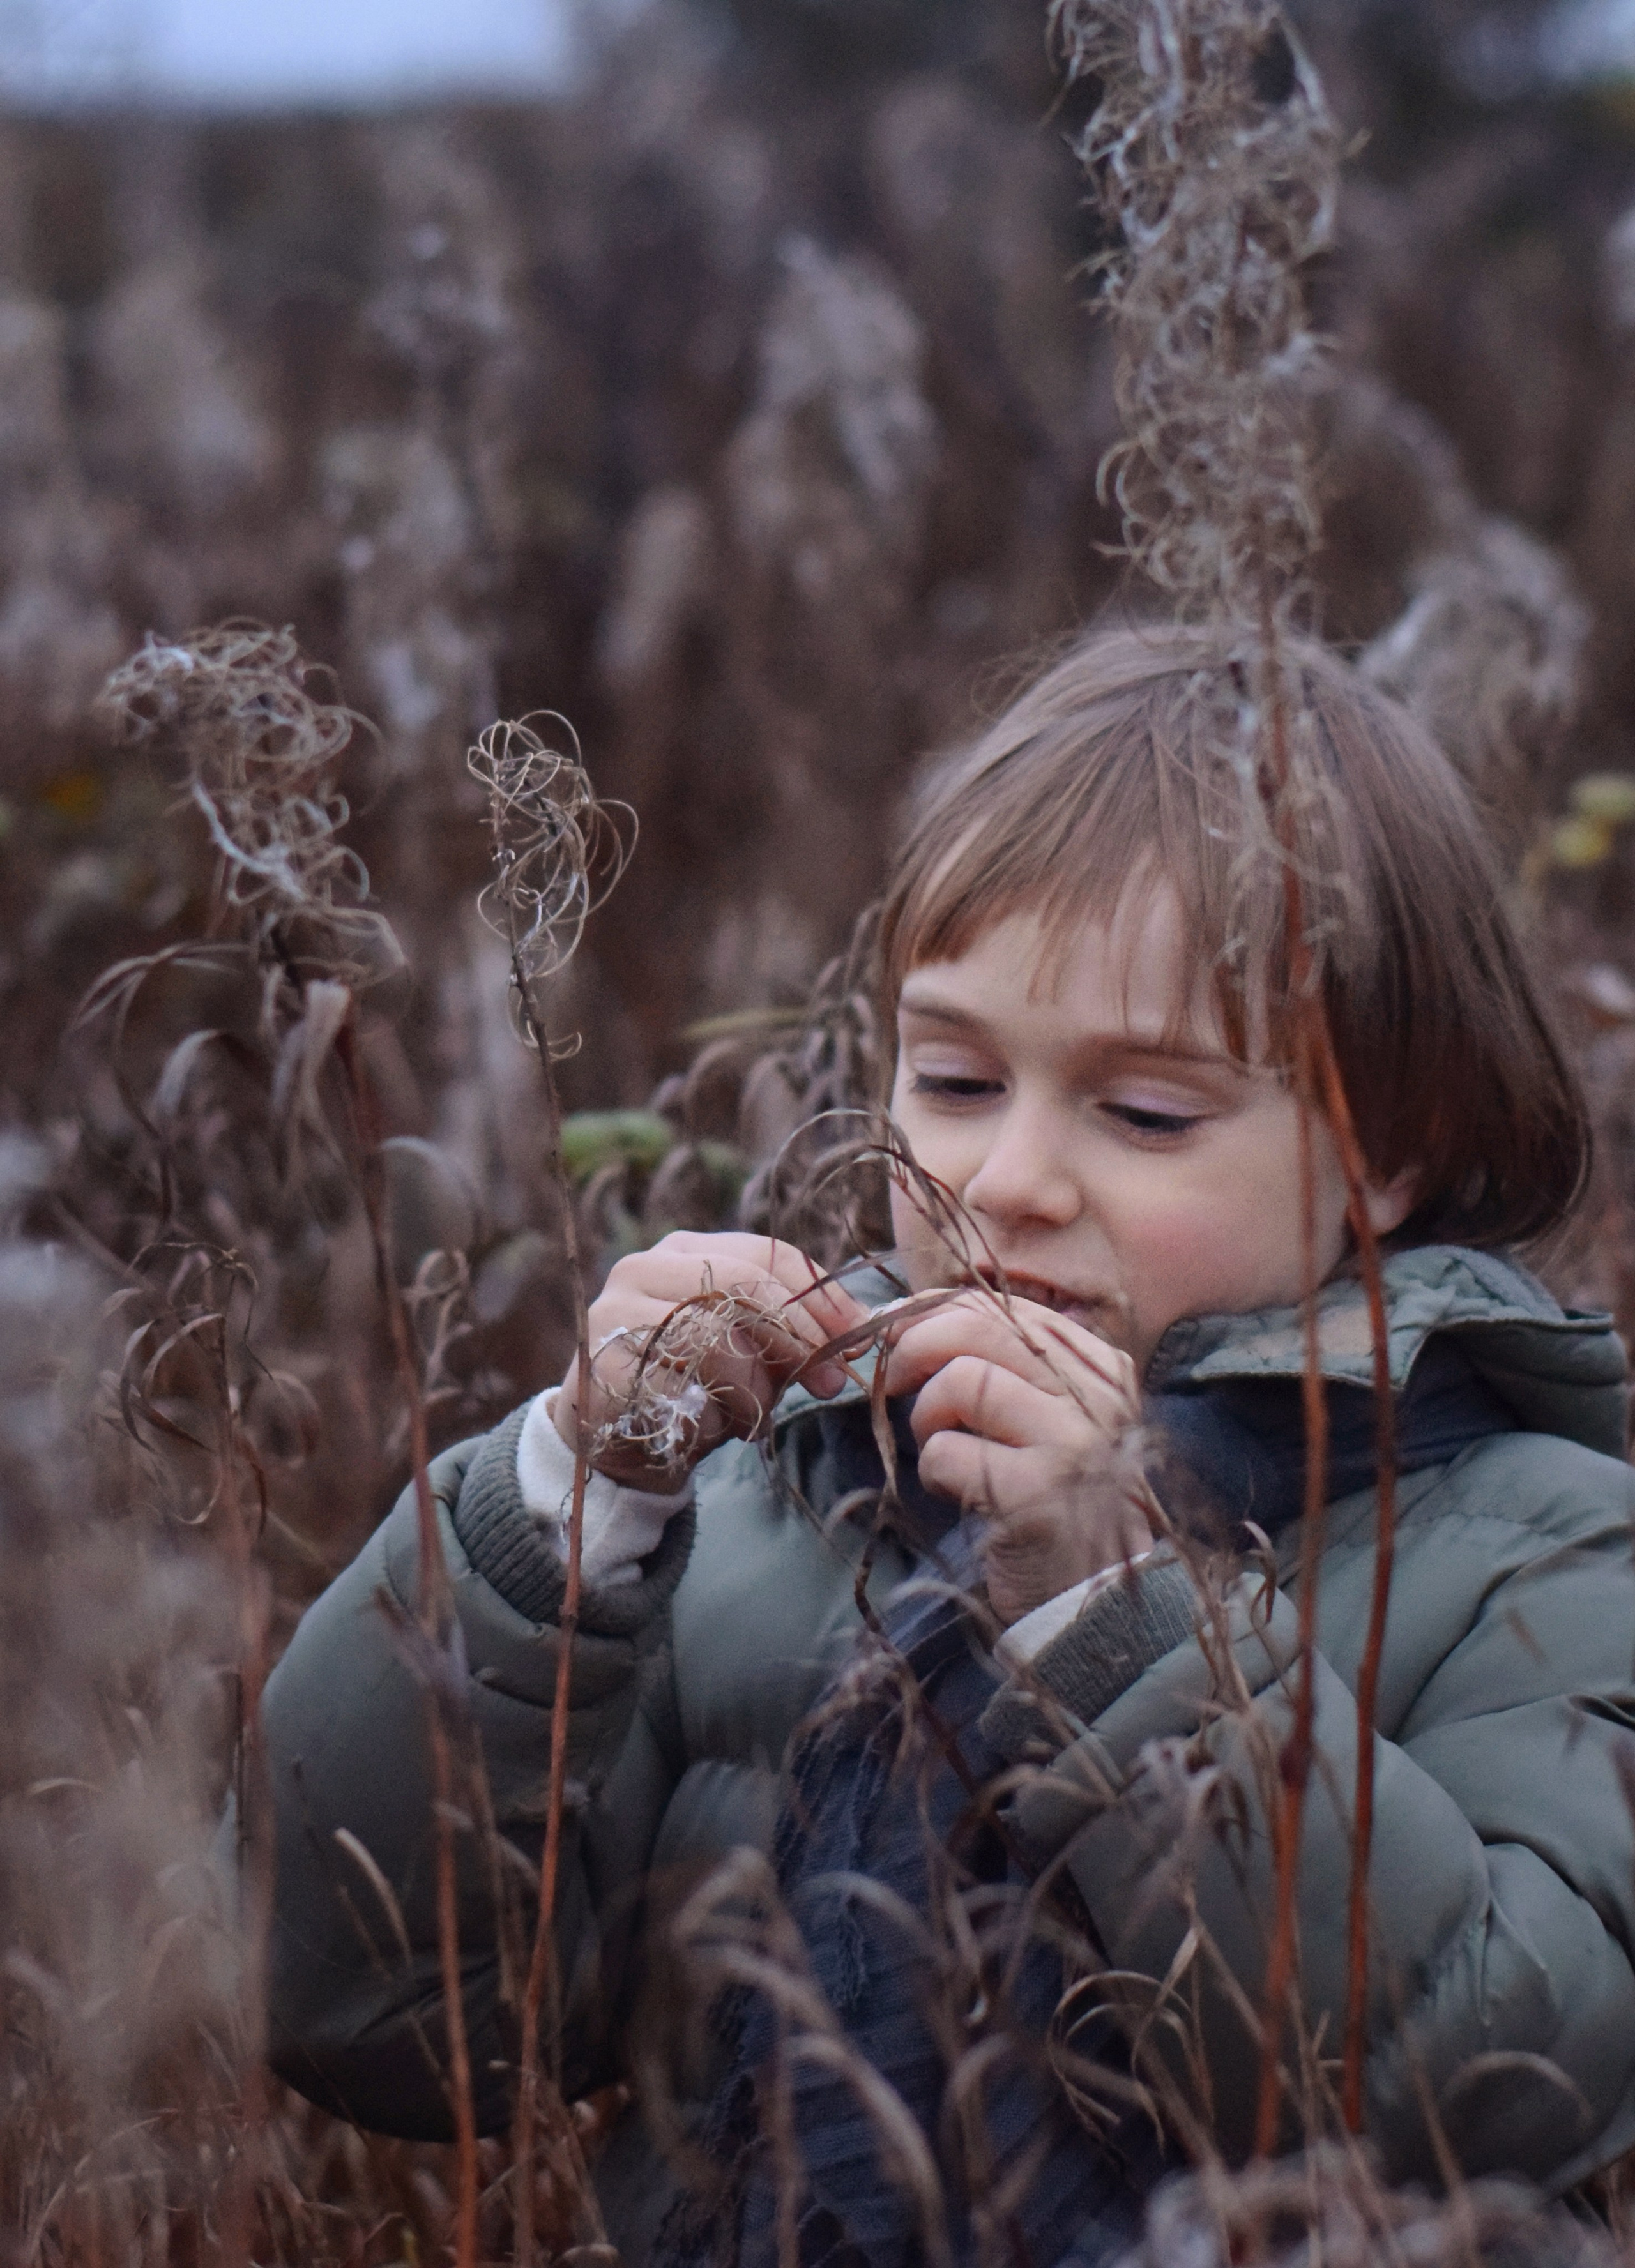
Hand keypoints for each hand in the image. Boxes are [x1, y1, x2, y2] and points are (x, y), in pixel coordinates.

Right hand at [554, 1232, 866, 1490]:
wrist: (619, 1444)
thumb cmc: (695, 1388)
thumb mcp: (754, 1353)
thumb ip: (799, 1334)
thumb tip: (870, 1329)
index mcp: (685, 1250)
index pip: (767, 1253)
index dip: (822, 1294)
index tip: (860, 1336)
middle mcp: (644, 1267)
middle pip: (742, 1285)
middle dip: (798, 1337)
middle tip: (827, 1381)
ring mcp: (616, 1313)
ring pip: (715, 1340)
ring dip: (752, 1389)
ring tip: (751, 1416)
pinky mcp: (602, 1365)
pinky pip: (681, 1388)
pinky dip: (712, 1416)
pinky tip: (710, 1429)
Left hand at [881, 1291, 1155, 1625]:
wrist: (1096, 1603)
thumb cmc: (1059, 1503)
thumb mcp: (1051, 1420)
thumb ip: (1005, 1365)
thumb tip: (907, 1315)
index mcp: (1101, 1368)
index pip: (1004, 1305)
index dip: (936, 1311)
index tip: (899, 1333)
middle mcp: (1096, 1396)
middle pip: (976, 1327)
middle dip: (912, 1347)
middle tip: (891, 1380)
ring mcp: (1071, 1443)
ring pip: (957, 1382)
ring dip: (925, 1417)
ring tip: (940, 1448)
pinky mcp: (1037, 1495)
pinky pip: (946, 1452)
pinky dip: (932, 1470)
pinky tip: (955, 1491)